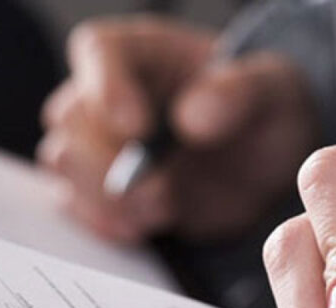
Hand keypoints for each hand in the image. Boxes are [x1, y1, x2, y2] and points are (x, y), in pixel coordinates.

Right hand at [37, 16, 317, 242]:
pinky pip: (75, 205)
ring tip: (160, 210)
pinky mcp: (101, 191)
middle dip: (107, 162)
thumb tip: (191, 117)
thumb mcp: (270, 90)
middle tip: (161, 190)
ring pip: (64, 165)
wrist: (263, 165)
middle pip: (69, 118)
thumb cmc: (261, 110)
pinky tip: (144, 227)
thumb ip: (238, 92)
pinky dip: (104, 222)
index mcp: (140, 51)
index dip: (107, 89)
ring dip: (105, 198)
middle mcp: (105, 93)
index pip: (98, 51)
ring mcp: (97, 144)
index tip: (138, 128)